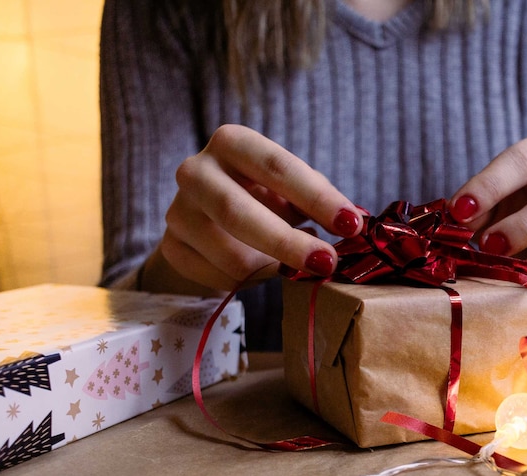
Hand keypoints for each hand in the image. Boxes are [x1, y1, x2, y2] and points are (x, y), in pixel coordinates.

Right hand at [144, 124, 363, 294]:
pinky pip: (218, 278)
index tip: (351, 224)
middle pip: (237, 212)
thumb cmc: (263, 195)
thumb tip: (355, 222)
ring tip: (291, 266)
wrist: (211, 218)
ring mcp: (177, 211)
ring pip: (229, 255)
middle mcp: (195, 171)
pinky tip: (259, 270)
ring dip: (271, 268)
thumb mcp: (291, 187)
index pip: (276, 166)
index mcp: (232, 142)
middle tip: (327, 263)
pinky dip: (248, 282)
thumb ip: (319, 199)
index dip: (317, 197)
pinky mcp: (171, 247)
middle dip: (287, 242)